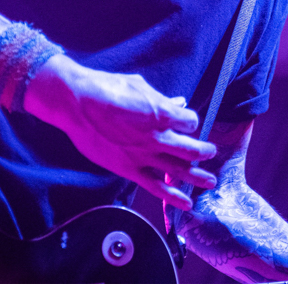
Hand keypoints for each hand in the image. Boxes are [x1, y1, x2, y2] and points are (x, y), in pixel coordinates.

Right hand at [28, 56, 217, 209]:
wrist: (77, 103)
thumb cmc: (107, 87)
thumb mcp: (139, 85)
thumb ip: (160, 98)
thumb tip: (177, 102)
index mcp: (162, 112)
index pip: (190, 121)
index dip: (190, 122)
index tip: (186, 123)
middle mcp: (158, 136)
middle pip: (192, 149)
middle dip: (205, 152)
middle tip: (210, 152)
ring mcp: (144, 155)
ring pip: (179, 170)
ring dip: (198, 177)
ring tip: (210, 181)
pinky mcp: (129, 169)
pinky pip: (156, 187)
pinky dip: (173, 196)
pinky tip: (187, 203)